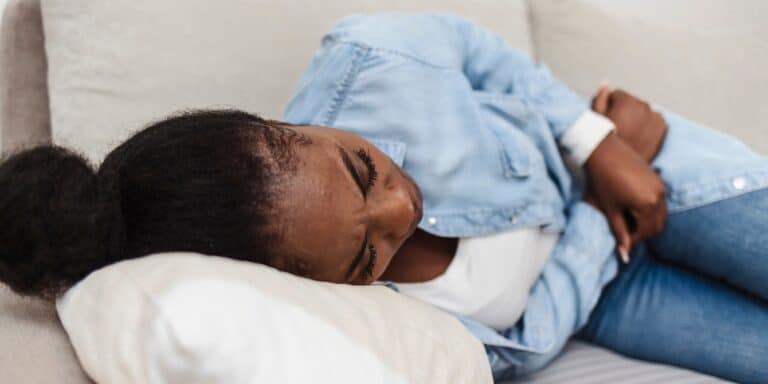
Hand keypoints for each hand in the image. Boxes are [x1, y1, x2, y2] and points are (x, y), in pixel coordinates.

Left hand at [584, 134, 667, 262]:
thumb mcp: (610, 209)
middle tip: (626, 235)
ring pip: (661, 215)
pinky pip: (660, 203)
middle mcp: (659, 196)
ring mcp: (661, 186)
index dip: (634, 241)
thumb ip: (619, 233)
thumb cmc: (603, 181)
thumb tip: (624, 256)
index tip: (622, 244)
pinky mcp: (658, 179)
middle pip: (657, 226)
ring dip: (648, 223)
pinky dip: (651, 211)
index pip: (646, 232)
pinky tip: (634, 210)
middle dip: (643, 233)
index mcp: (648, 204)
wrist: (603, 152)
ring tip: (629, 224)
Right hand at [592, 86, 667, 162]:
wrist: (620, 165)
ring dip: (637, 117)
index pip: (617, 95)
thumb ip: (600, 98)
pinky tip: (639, 136)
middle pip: (631, 102)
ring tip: (629, 133)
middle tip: (618, 128)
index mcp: (627, 100)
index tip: (607, 119)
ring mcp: (655, 117)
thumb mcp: (596, 119)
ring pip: (643, 111)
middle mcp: (644, 105)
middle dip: (625, 111)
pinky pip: (654, 121)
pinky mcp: (662, 128)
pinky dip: (648, 126)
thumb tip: (606, 83)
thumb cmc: (604, 141)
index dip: (609, 107)